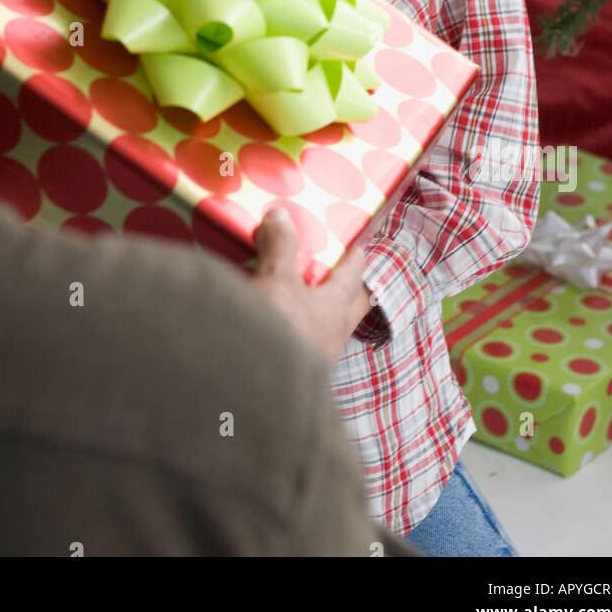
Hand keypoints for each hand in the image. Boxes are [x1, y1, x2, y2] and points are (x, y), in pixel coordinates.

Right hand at [250, 207, 374, 364]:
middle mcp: (332, 334)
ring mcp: (313, 357)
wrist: (255, 396)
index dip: (354, 254)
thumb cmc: (278, 333)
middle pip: (347, 304)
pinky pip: (298, 342)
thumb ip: (280, 246)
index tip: (356, 240)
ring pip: (322, 325)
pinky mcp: (292, 372)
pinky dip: (288, 327)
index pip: (354, 273)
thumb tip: (280, 215)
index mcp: (337, 307)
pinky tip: (269, 323)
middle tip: (326, 267)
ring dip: (310, 308)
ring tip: (291, 292)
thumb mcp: (276, 279)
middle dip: (340, 285)